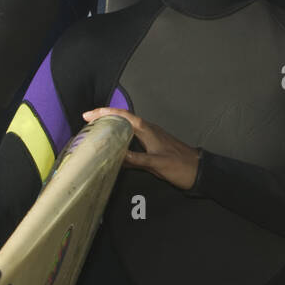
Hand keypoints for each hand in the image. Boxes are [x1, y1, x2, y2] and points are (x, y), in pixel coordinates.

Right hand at [83, 108, 200, 190]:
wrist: (198, 171)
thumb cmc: (179, 166)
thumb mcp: (157, 164)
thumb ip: (137, 159)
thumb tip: (115, 154)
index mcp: (148, 130)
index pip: (124, 116)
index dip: (106, 113)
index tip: (88, 115)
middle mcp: (148, 131)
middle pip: (123, 119)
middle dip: (105, 118)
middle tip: (86, 122)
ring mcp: (150, 138)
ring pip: (127, 128)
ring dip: (111, 127)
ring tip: (94, 131)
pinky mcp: (152, 146)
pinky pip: (132, 138)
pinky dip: (120, 138)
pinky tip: (113, 146)